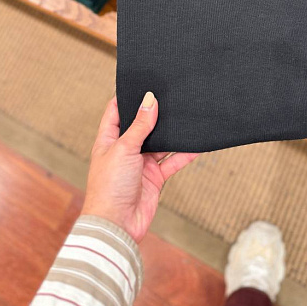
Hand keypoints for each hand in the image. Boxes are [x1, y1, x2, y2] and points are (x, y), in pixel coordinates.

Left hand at [81, 92, 197, 242]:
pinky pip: (172, 162)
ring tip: (186, 116)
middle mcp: (125, 149)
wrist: (117, 225)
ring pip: (160, 143)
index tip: (142, 81)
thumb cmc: (109, 186)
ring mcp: (140, 164)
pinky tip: (197, 145)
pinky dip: (184, 154)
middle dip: (155, 113)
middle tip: (170, 95)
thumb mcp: (124, 148)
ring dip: (172, 133)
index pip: (116, 111)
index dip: (127, 96)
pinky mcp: (154, 178)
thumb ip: (140, 125)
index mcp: (109, 139)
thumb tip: (150, 100)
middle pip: (142, 125)